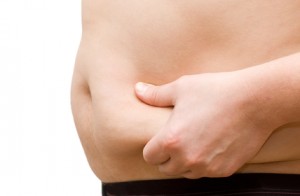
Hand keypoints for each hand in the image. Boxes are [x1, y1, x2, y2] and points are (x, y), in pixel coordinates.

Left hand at [135, 72, 275, 178]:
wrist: (255, 100)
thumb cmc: (215, 91)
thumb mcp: (181, 88)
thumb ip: (156, 95)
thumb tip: (137, 90)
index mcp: (171, 140)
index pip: (150, 157)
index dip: (153, 148)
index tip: (161, 139)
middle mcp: (188, 158)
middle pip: (166, 168)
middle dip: (167, 157)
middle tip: (177, 140)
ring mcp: (207, 167)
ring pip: (186, 173)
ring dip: (185, 162)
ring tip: (194, 143)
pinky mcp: (225, 170)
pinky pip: (206, 173)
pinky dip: (205, 164)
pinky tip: (211, 146)